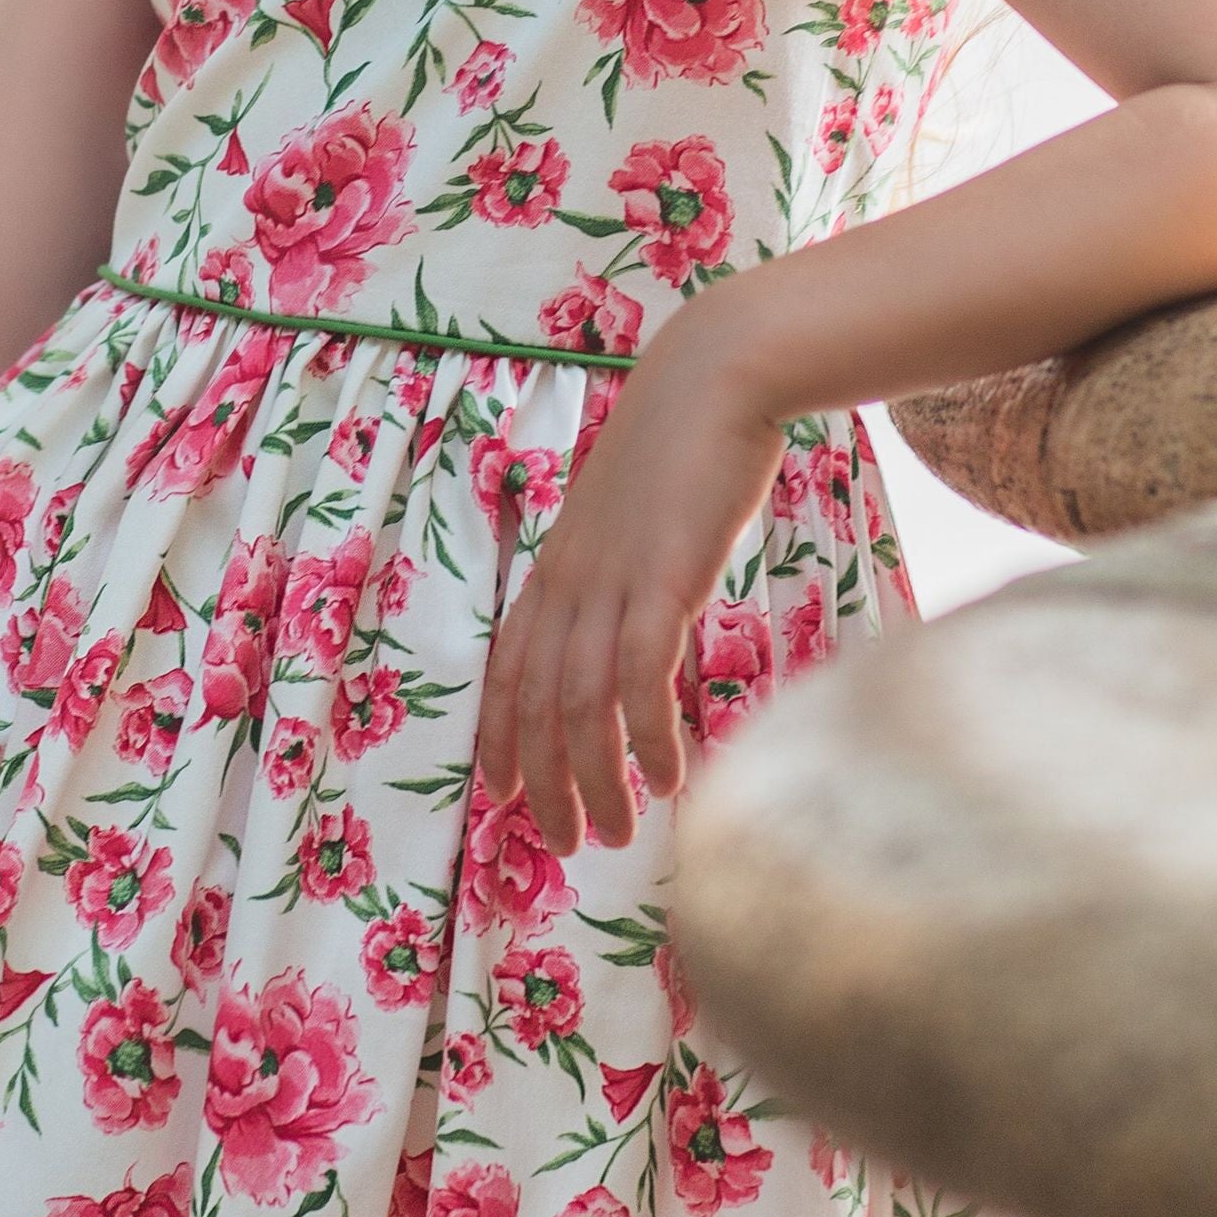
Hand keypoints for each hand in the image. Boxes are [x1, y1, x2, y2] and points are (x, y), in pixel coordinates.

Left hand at [475, 321, 789, 856]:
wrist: (717, 373)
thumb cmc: (685, 442)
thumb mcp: (634, 512)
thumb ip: (623, 564)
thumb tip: (638, 611)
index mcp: (556, 566)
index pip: (506, 668)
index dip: (499, 737)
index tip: (501, 796)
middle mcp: (569, 580)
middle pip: (537, 702)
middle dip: (544, 782)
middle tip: (565, 843)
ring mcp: (612, 579)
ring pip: (582, 702)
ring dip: (596, 776)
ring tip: (618, 833)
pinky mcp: (664, 577)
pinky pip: (642, 674)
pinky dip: (646, 733)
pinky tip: (669, 775)